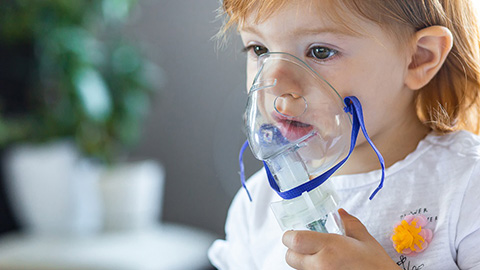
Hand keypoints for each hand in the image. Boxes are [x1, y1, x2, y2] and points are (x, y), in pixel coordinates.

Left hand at [282, 208, 398, 269]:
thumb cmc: (377, 266)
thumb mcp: (365, 240)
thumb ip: (349, 223)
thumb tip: (339, 213)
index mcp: (330, 248)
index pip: (293, 240)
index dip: (290, 235)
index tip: (296, 232)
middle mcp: (320, 265)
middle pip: (289, 257)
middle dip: (294, 250)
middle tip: (306, 245)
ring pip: (297, 268)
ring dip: (302, 261)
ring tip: (320, 257)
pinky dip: (311, 269)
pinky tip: (326, 266)